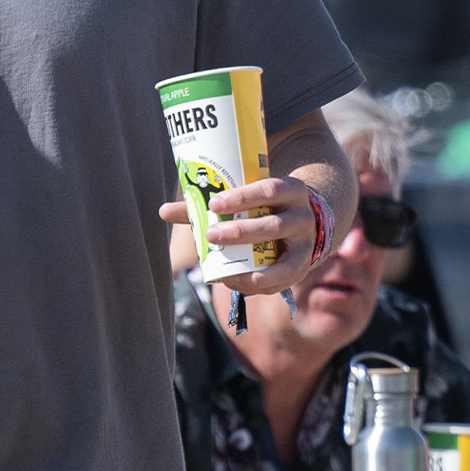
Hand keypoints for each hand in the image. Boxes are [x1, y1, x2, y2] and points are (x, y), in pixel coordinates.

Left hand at [158, 175, 319, 294]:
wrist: (301, 224)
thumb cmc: (262, 207)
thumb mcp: (243, 200)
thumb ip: (206, 206)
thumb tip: (163, 211)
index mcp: (289, 189)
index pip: (269, 190)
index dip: (242, 197)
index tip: (213, 204)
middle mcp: (303, 215)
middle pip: (273, 225)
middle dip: (240, 232)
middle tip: (211, 234)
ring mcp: (306, 242)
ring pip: (280, 254)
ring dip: (247, 259)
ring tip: (219, 264)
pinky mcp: (302, 265)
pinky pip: (282, 277)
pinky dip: (256, 282)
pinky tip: (232, 281)